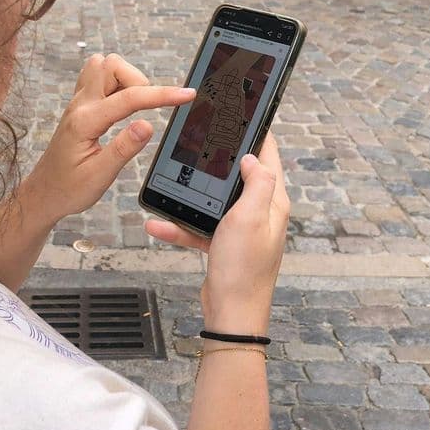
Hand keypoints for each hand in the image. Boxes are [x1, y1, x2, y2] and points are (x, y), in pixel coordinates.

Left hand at [25, 53, 195, 225]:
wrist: (44, 193)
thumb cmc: (68, 189)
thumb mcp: (99, 176)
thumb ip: (124, 149)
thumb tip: (148, 124)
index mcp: (85, 122)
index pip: (129, 98)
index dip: (162, 95)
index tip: (187, 95)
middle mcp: (80, 105)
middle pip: (111, 65)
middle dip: (138, 79)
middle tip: (149, 107)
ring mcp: (78, 102)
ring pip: (104, 65)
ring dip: (126, 78)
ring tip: (135, 107)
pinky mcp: (80, 105)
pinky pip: (98, 77)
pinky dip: (117, 83)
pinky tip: (123, 105)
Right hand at [145, 134, 289, 334]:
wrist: (232, 314)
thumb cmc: (244, 268)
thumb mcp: (250, 217)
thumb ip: (256, 183)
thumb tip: (252, 158)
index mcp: (273, 203)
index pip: (270, 158)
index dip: (259, 135)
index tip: (246, 116)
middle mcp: (260, 214)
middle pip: (241, 177)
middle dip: (220, 160)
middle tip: (202, 139)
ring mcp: (242, 231)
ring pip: (214, 202)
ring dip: (191, 197)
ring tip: (171, 183)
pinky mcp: (224, 245)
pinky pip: (200, 228)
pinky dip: (180, 226)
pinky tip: (157, 223)